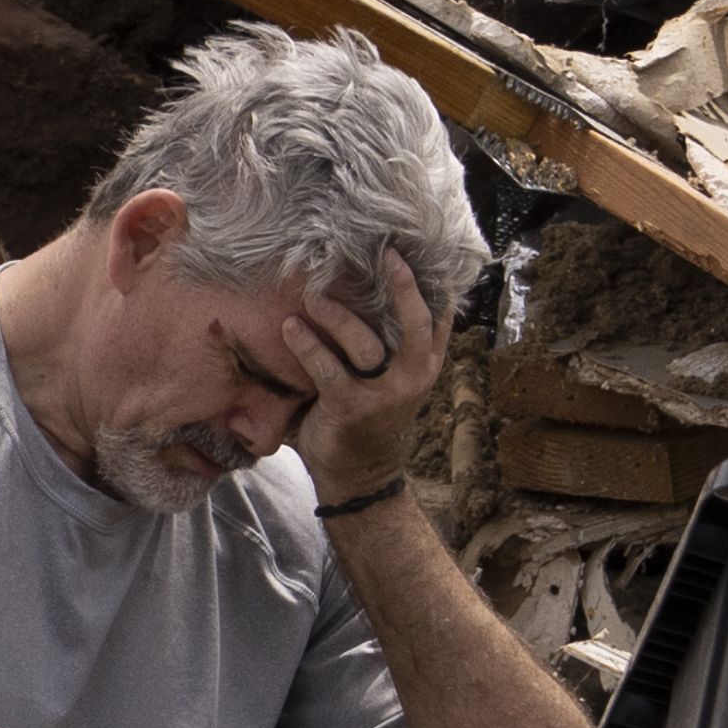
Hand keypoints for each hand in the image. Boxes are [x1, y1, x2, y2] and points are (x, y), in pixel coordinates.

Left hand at [277, 250, 450, 503]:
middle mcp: (411, 377)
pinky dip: (307, 345)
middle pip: (415, 323)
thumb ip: (391, 346)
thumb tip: (366, 290)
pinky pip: (327, 368)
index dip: (430, 285)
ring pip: (365, 342)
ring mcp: (383, 393)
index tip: (415, 251)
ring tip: (314, 296)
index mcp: (424, 366)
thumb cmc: (370, 418)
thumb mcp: (393, 381)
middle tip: (388, 254)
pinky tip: (290, 328)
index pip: (437, 319)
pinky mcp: (351, 407)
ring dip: (337, 315)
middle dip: (403, 286)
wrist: (359, 476)